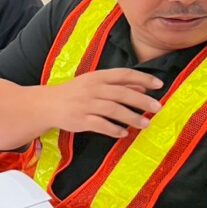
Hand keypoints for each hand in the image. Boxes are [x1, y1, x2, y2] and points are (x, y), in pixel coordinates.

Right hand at [45, 69, 163, 137]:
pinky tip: (124, 133)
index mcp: (97, 77)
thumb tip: (143, 88)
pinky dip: (114, 129)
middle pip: (121, 93)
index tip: (159, 84)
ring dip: (131, 117)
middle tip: (157, 108)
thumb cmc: (75, 93)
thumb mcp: (95, 84)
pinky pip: (100, 125)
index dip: (143, 78)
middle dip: (142, 101)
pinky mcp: (80, 120)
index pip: (123, 74)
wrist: (47, 104)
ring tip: (145, 124)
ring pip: (113, 110)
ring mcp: (85, 104)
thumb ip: (118, 85)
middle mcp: (92, 89)